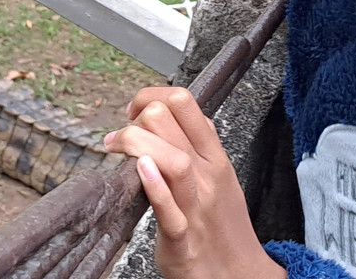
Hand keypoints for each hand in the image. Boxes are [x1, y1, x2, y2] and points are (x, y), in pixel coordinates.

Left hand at [103, 87, 285, 278]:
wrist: (239, 274)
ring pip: (174, 159)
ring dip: (137, 142)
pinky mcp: (182, 240)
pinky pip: (170, 211)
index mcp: (213, 156)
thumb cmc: (221, 222)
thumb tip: (165, 112)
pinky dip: (154, 187)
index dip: (150, 96)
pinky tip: (139, 169)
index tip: (134, 112)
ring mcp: (196, 206)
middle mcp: (207, 175)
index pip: (184, 101)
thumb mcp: (217, 174)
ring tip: (116, 147)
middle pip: (170, 119)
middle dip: (137, 116)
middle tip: (123, 136)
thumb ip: (195, 142)